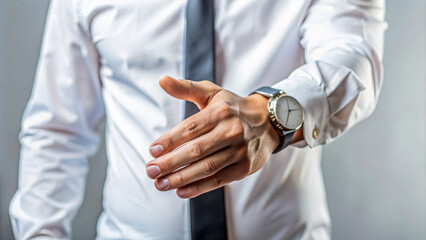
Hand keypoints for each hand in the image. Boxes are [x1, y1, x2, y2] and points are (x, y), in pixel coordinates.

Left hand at [146, 76, 280, 198]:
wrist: (269, 121)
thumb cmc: (233, 107)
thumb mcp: (212, 93)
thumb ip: (186, 88)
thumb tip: (162, 80)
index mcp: (220, 111)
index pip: (190, 128)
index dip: (170, 140)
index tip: (152, 151)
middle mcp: (231, 130)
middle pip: (196, 150)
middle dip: (170, 162)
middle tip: (151, 170)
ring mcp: (240, 150)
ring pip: (207, 167)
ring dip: (181, 178)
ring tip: (160, 183)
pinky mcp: (245, 167)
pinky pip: (219, 179)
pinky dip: (200, 187)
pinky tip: (181, 192)